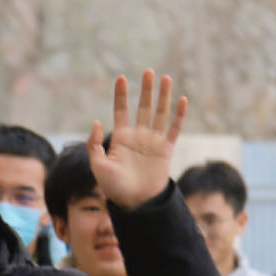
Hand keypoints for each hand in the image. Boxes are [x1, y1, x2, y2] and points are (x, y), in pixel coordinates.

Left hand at [87, 71, 187, 210]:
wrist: (135, 203)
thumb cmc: (114, 187)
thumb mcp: (98, 166)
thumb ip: (93, 144)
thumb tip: (97, 121)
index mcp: (121, 137)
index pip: (121, 110)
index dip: (121, 94)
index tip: (121, 77)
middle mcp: (139, 136)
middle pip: (143, 107)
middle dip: (146, 89)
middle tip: (148, 71)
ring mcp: (153, 142)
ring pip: (159, 114)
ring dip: (162, 97)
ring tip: (165, 78)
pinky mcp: (166, 150)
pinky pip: (174, 129)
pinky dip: (178, 115)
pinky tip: (182, 100)